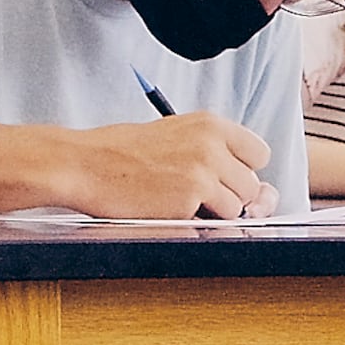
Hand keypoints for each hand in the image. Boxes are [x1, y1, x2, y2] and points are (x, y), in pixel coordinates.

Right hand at [59, 111, 273, 218]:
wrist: (85, 164)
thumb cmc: (121, 153)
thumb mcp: (174, 136)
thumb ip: (212, 153)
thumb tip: (258, 189)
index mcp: (210, 124)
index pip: (259, 153)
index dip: (243, 170)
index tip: (225, 177)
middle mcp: (212, 143)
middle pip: (252, 184)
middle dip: (231, 195)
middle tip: (196, 194)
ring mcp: (204, 170)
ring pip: (237, 206)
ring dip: (214, 212)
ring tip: (179, 200)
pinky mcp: (190, 196)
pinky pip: (215, 220)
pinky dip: (196, 221)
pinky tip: (168, 208)